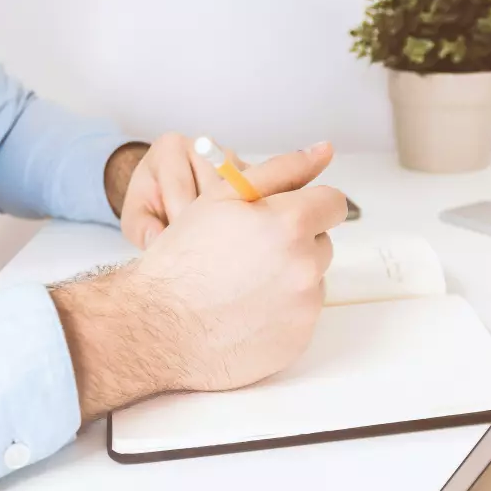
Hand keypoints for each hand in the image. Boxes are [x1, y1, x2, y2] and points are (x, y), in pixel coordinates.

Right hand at [54, 142, 344, 420]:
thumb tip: (324, 150)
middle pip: (322, 243)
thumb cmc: (183, 259)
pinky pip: (301, 316)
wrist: (157, 327)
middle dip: (294, 243)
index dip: (307, 206)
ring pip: (312, 280)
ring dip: (288, 278)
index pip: (333, 203)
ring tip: (242, 285)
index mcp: (291, 223)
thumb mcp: (222, 197)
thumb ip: (281, 169)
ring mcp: (304, 307)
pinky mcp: (298, 340)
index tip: (285, 216)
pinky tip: (244, 312)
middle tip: (248, 253)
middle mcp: (305, 265)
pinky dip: (280, 313)